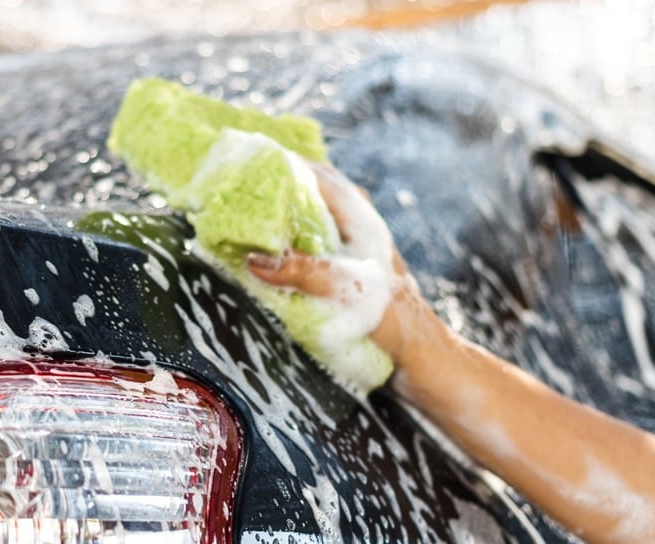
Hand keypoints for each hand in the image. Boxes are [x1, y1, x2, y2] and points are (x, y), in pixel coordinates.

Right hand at [246, 162, 447, 373]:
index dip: (277, 163)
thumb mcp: (346, 291)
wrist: (419, 352)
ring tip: (243, 208)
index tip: (241, 158)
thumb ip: (303, 271)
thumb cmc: (391, 318)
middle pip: (309, 185)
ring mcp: (352, 240)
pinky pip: (312, 233)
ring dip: (280, 205)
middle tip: (235, 182)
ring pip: (311, 208)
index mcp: (359, 214)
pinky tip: (267, 245)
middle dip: (274, 180)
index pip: (312, 173)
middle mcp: (356, 220)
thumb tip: (253, 259)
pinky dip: (288, 231)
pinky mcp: (348, 262)